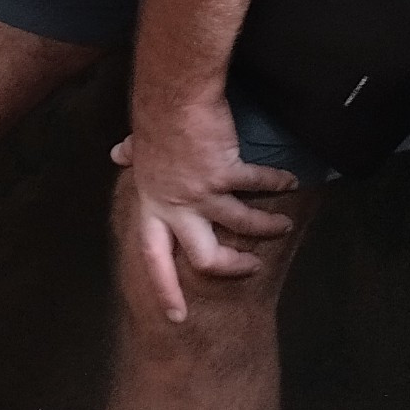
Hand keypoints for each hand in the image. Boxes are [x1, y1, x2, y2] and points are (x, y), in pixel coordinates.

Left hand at [113, 94, 296, 324]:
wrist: (172, 94)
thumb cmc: (155, 119)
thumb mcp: (141, 146)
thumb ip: (134, 155)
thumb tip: (118, 155)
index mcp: (154, 204)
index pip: (154, 258)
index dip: (165, 289)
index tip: (176, 316)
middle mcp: (176, 205)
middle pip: (205, 257)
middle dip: (233, 267)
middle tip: (251, 267)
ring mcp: (201, 192)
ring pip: (241, 225)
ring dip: (267, 226)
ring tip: (282, 224)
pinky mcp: (225, 172)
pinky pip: (258, 184)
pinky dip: (277, 183)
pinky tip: (290, 180)